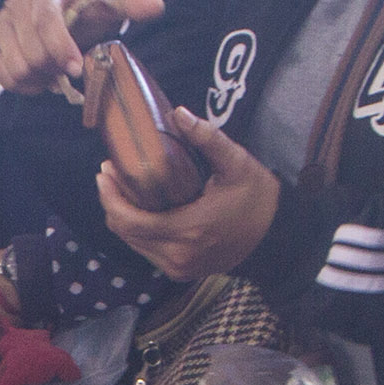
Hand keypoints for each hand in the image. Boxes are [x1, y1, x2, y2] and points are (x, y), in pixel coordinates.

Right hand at [0, 0, 162, 95]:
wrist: (53, 15)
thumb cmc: (80, 13)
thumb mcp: (104, 8)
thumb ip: (127, 6)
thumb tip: (157, 5)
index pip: (46, 20)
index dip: (60, 47)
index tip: (75, 69)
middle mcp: (16, 4)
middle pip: (33, 51)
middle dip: (54, 67)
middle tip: (68, 68)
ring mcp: (0, 24)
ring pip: (18, 67)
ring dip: (40, 78)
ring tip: (53, 72)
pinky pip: (4, 77)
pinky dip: (25, 85)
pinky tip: (39, 78)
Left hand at [98, 107, 278, 280]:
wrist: (278, 236)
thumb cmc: (259, 198)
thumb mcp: (237, 163)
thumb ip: (207, 138)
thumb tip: (179, 113)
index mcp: (188, 230)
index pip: (129, 221)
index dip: (110, 197)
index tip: (106, 171)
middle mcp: (179, 255)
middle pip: (125, 232)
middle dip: (112, 202)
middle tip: (110, 173)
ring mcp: (179, 268)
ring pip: (133, 243)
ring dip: (123, 217)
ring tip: (121, 186)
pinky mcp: (181, 271)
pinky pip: (147, 251)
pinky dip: (138, 230)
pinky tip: (140, 207)